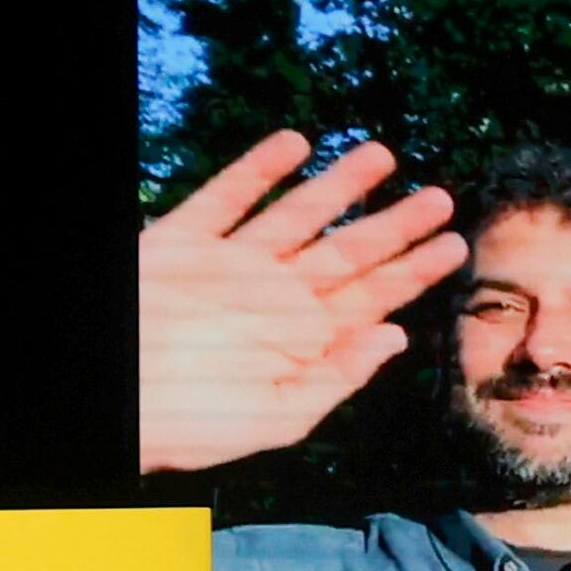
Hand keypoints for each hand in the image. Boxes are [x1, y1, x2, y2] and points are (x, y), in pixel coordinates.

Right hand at [138, 128, 467, 474]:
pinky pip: (228, 197)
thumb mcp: (278, 417)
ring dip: (339, 186)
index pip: (371, 299)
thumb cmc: (189, 426)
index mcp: (300, 341)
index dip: (414, 272)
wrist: (114, 404)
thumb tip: (395, 336)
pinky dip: (260, 169)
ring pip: (298, 216)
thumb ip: (336, 376)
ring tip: (382, 156)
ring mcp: (230, 266)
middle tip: (442, 197)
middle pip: (348, 253)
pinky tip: (296, 143)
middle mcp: (273, 298)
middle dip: (395, 226)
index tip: (456, 246)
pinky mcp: (185, 243)